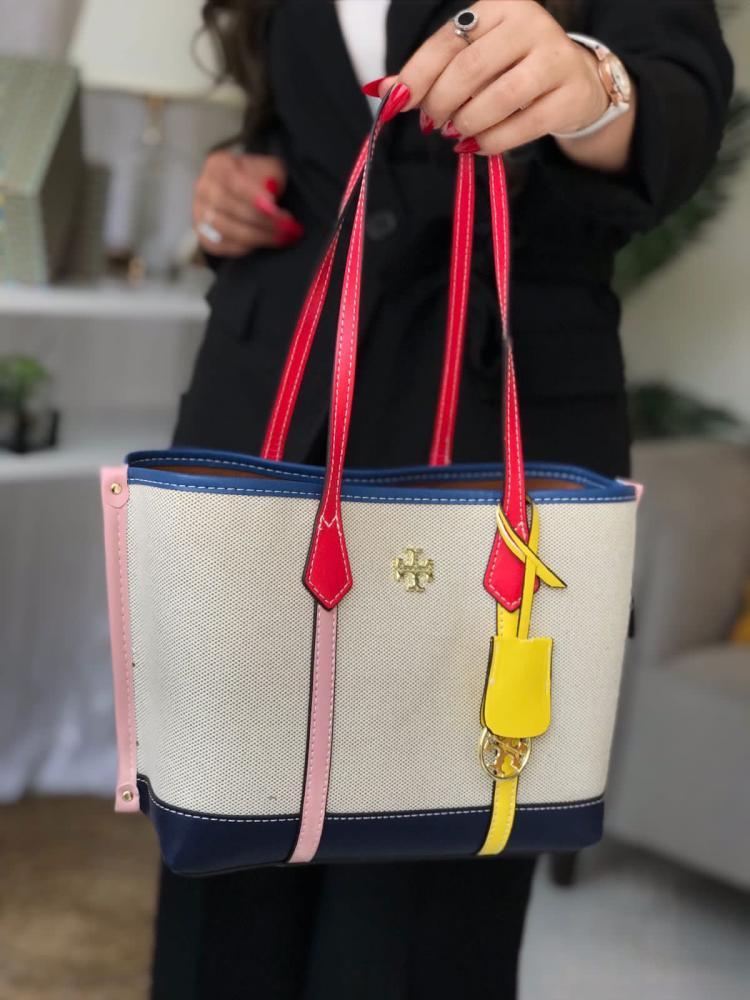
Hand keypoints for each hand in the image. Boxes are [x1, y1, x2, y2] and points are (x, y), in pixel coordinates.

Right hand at [193, 151, 303, 256]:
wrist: (244, 194)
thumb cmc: (259, 180)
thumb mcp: (270, 169)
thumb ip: (271, 176)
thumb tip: (269, 192)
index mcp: (218, 165)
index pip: (235, 183)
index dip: (255, 198)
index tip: (276, 209)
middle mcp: (204, 187)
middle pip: (232, 209)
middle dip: (264, 222)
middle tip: (289, 229)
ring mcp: (200, 212)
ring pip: (228, 230)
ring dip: (259, 237)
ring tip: (282, 238)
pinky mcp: (203, 235)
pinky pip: (222, 246)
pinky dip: (245, 248)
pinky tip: (263, 243)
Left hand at [377, 0, 610, 154]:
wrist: (575, 81)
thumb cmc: (513, 68)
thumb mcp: (473, 59)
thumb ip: (429, 73)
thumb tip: (379, 91)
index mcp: (498, 7)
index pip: (448, 40)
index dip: (417, 74)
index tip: (397, 102)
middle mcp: (528, 24)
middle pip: (470, 68)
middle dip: (442, 102)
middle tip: (433, 123)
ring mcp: (554, 58)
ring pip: (499, 97)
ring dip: (467, 123)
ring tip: (456, 134)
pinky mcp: (568, 95)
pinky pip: (522, 125)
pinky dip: (492, 142)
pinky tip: (477, 146)